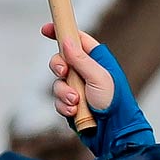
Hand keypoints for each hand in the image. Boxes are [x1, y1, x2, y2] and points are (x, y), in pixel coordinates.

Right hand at [42, 24, 154, 158]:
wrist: (114, 130)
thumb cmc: (114, 100)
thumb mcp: (98, 76)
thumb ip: (81, 59)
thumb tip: (66, 40)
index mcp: (96, 59)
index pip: (76, 39)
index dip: (61, 32)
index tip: (45, 29)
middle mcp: (85, 71)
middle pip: (61, 59)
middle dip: (58, 66)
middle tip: (64, 72)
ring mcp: (77, 88)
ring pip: (57, 82)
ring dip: (64, 92)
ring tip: (75, 101)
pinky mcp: (72, 104)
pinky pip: (59, 100)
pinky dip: (64, 106)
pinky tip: (74, 111)